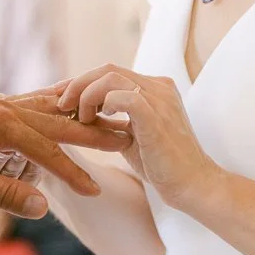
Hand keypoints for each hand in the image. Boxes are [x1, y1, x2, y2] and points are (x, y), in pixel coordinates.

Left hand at [0, 91, 131, 217]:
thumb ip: (4, 193)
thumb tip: (41, 207)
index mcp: (2, 123)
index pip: (48, 150)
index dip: (72, 172)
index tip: (94, 190)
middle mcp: (5, 107)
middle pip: (58, 120)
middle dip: (91, 131)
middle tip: (123, 137)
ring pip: (49, 107)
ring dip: (77, 116)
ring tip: (105, 119)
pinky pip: (33, 104)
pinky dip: (55, 108)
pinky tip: (64, 110)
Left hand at [57, 64, 217, 207]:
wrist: (193, 186)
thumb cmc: (162, 165)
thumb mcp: (132, 134)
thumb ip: (114, 120)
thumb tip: (83, 112)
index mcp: (154, 87)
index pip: (111, 72)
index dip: (82, 82)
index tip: (62, 96)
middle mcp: (158, 86)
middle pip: (107, 69)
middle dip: (78, 84)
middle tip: (62, 105)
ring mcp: (159, 98)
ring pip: (111, 77)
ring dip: (86, 95)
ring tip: (81, 117)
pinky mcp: (156, 116)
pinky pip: (123, 96)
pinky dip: (104, 102)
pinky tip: (99, 119)